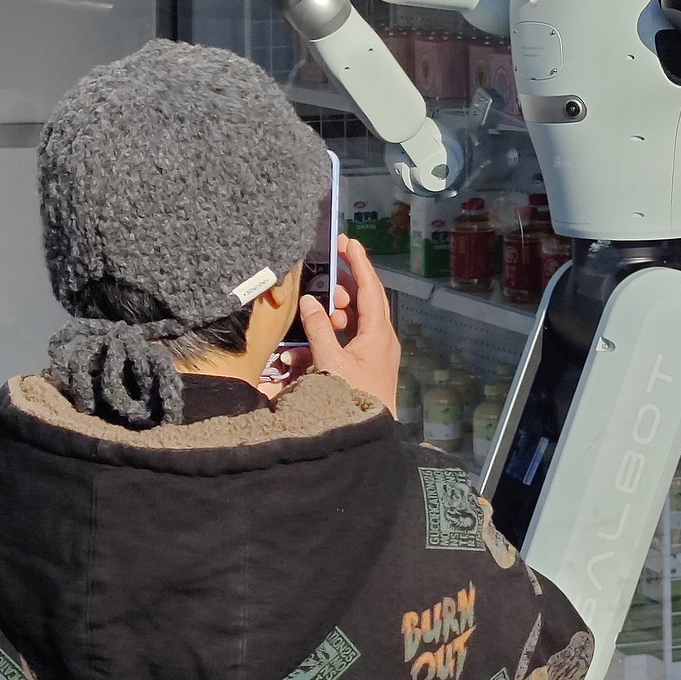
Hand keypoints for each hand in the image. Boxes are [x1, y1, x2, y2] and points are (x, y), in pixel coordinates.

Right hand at [297, 235, 400, 414]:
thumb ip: (319, 331)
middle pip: (361, 302)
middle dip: (339, 290)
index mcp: (379, 333)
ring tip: (309, 317)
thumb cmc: (353, 399)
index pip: (370, 288)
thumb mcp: (331, 363)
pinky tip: (300, 351)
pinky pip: (343, 344)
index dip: (359, 262)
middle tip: (320, 282)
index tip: (346, 241)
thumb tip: (309, 302)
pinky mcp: (362, 367)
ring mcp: (372, 353)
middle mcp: (380, 339)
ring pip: (349, 323)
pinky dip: (324, 341)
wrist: (366, 438)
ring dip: (327, 319)